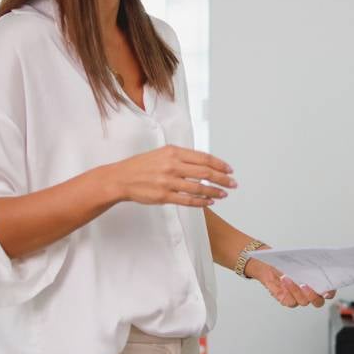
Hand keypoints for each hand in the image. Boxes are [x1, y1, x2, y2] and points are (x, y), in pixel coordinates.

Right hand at [104, 145, 235, 207]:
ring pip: (198, 188)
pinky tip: (210, 201)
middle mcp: (172, 165)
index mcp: (173, 152)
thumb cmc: (142, 166)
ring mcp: (168, 182)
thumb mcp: (162, 153)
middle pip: (205, 173)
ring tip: (224, 194)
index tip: (229, 169)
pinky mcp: (164, 196)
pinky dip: (201, 201)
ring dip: (215, 191)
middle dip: (223, 178)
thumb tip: (203, 163)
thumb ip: (181, 157)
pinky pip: (187, 200)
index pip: (203, 158)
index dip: (219, 164)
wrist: (121, 178)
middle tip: (233, 183)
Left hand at [245, 256, 336, 308]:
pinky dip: (288, 291)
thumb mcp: (300, 262)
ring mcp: (300, 299)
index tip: (327, 289)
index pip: (329, 292)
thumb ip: (310, 264)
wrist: (271, 267)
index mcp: (318, 285)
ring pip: (304, 301)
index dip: (330, 292)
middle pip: (318, 302)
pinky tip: (285, 281)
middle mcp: (311, 294)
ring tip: (289, 277)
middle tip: (305, 285)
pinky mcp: (289, 301)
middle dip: (313, 295)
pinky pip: (291, 301)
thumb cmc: (288, 264)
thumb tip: (316, 261)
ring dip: (296, 290)